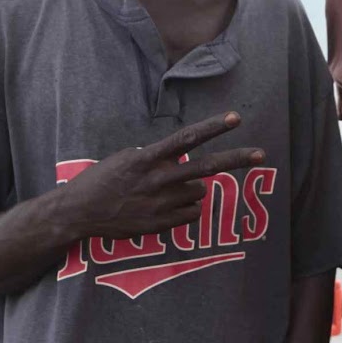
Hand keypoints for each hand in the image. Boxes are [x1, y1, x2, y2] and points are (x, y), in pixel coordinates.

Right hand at [57, 113, 263, 239]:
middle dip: (237, 160)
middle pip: (207, 167)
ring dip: (192, 188)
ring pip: (199, 192)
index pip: (187, 139)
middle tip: (261, 155)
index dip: (213, 128)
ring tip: (167, 190)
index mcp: (148, 158)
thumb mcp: (127, 158)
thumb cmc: (103, 180)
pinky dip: (186, 209)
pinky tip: (166, 206)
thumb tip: (181, 158)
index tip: (234, 118)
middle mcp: (158, 179)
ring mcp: (161, 203)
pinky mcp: (160, 224)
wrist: (80, 212)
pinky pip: (191, 214)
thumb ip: (156, 157)